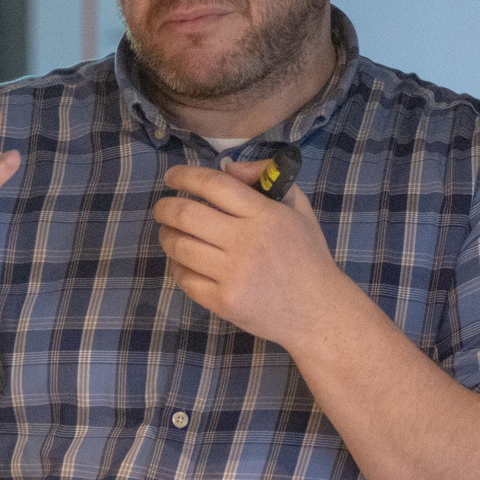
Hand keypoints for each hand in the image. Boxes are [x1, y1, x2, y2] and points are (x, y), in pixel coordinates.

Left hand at [152, 159, 350, 349]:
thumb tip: (227, 168)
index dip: (185, 176)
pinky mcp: (223, 302)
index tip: (172, 176)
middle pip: (186, 214)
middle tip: (162, 208)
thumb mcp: (298, 208)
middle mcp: (246, 243)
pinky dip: (177, 266)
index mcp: (265, 215)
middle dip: (165, 207)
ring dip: (166, 235)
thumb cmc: (307, 256)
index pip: (214, 185)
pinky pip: (184, 278)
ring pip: (179, 246)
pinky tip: (182, 261)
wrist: (317, 312)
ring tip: (169, 232)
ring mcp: (233, 275)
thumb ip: (266, 179)